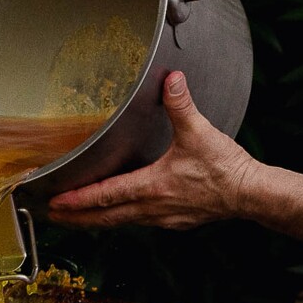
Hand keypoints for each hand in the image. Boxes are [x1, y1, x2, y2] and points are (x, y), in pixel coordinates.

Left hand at [47, 72, 261, 230]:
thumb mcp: (199, 131)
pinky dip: (120, 219)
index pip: (105, 195)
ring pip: (120, 223)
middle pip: (104, 217)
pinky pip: (138, 222)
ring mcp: (163, 218)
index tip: (55, 201)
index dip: (77, 199)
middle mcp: (153, 208)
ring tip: (74, 216)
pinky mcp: (174, 221)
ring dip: (95, 220)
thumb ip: (180, 103)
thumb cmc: (226, 169)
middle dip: (75, 217)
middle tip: (51, 214)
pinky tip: (117, 213)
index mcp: (152, 187)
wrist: (251, 193)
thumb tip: (171, 79)